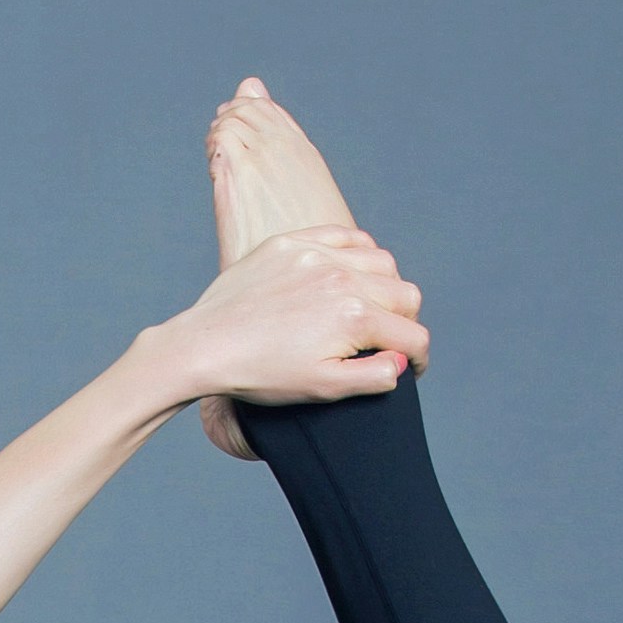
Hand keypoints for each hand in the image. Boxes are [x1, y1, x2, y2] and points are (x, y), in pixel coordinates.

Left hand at [152, 215, 426, 455]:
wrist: (203, 347)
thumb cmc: (260, 374)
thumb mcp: (322, 387)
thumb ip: (373, 376)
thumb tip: (401, 361)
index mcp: (354, 316)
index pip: (413, 335)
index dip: (419, 359)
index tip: (410, 368)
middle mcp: (343, 277)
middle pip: (405, 295)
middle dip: (405, 322)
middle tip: (389, 341)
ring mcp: (317, 254)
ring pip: (382, 261)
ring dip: (386, 286)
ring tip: (370, 307)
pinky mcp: (292, 242)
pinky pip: (346, 236)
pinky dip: (358, 253)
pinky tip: (350, 273)